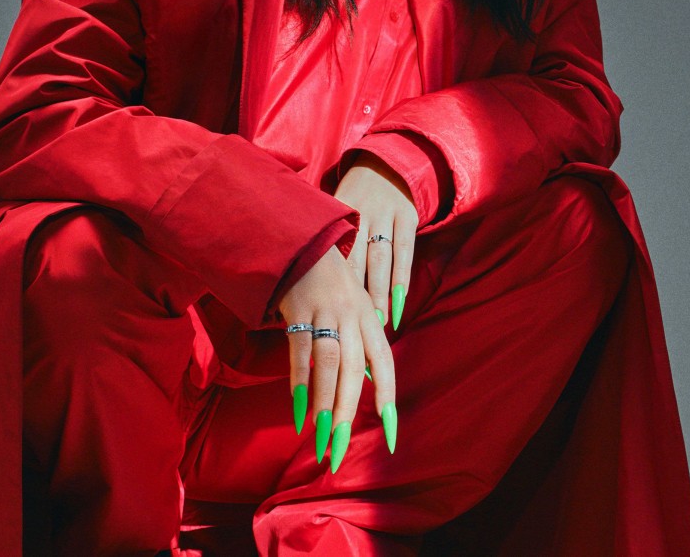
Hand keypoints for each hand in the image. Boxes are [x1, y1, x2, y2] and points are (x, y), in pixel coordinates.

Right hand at [277, 244, 396, 471]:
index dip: (388, 398)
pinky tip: (297, 410)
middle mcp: (353, 316)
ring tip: (322, 437)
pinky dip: (299, 382)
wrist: (303, 239)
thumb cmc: (329, 279)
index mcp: (368, 318)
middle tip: (340, 451)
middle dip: (349, 415)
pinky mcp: (299, 310)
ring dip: (325, 404)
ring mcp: (326, 312)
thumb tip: (369, 381)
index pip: (384, 364)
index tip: (392, 434)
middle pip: (355, 372)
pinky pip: (300, 352)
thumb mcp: (352, 304)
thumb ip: (360, 341)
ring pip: (329, 365)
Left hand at [335, 155, 417, 333]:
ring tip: (379, 320)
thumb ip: (325, 237)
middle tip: (354, 325)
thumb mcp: (336, 207)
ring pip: (382, 259)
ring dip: (380, 292)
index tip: (329, 310)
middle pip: (358, 259)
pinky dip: (402, 276)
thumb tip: (301, 276)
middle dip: (357, 293)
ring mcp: (387, 214)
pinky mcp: (407, 216)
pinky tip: (400, 299)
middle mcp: (363, 213)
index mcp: (340, 212)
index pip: (335, 252)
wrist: (386, 163)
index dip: (333, 282)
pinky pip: (405, 251)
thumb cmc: (354, 196)